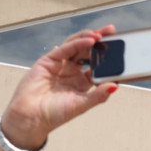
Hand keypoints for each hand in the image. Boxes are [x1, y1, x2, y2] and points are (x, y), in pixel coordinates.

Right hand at [0, 26, 117, 150]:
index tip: (119, 50)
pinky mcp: (49, 61)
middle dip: (100, 42)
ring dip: (89, 38)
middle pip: (88, 52)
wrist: (31, 117)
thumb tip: (116, 86)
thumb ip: (99, 95)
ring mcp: (61, 65)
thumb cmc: (54, 114)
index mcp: (82, 83)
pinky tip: (89, 40)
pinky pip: (65, 49)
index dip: (107, 58)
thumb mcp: (82, 105)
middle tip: (112, 33)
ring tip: (102, 34)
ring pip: (77, 46)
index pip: (97, 66)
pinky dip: (77, 43)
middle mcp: (72, 72)